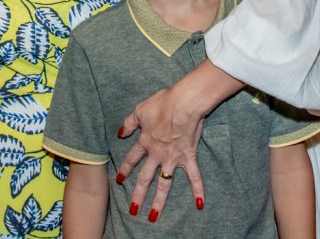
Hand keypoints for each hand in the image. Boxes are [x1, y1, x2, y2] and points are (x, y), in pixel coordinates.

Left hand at [117, 87, 205, 220]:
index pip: (132, 158)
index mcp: (145, 141)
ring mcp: (173, 158)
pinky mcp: (188, 157)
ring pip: (165, 183)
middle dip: (138, 194)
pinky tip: (199, 204)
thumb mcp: (140, 110)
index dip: (125, 169)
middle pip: (145, 178)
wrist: (183, 104)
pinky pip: (194, 176)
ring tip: (153, 216)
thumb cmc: (162, 103)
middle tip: (133, 209)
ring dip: (159, 201)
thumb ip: (129, 123)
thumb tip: (120, 132)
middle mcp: (157, 154)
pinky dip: (198, 190)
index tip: (119, 180)